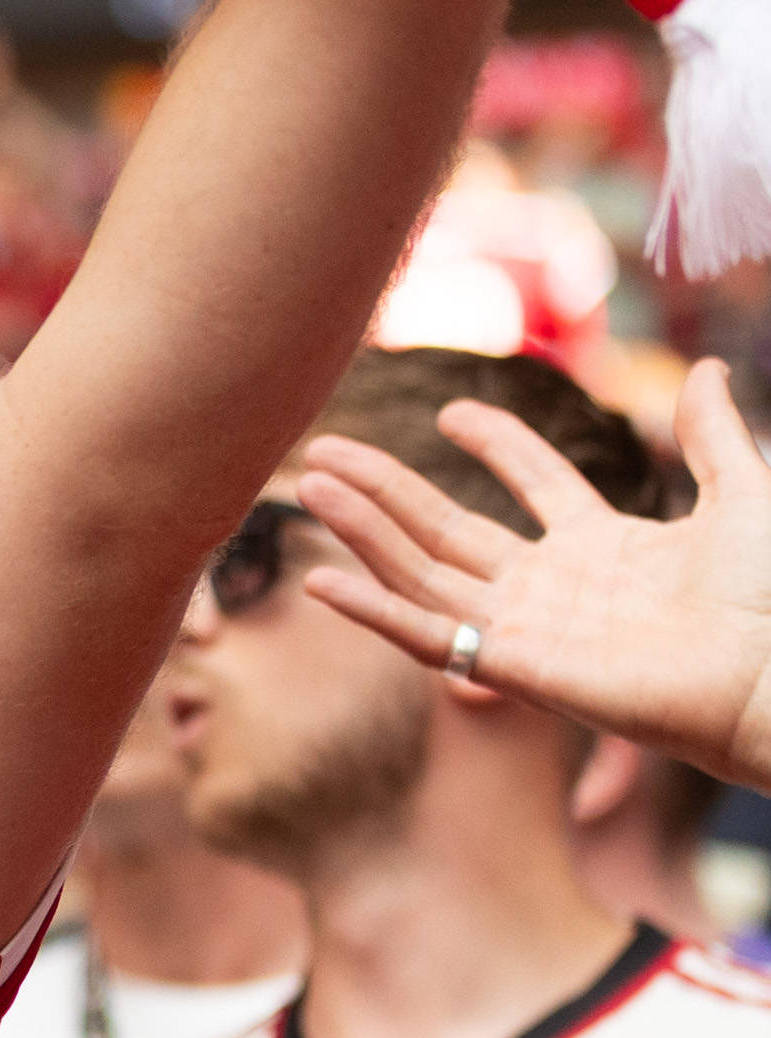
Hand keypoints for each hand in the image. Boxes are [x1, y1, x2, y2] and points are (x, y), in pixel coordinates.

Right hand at [298, 357, 770, 795]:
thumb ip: (713, 436)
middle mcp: (557, 589)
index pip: (534, 484)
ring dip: (364, 531)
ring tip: (310, 486)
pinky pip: (429, 637)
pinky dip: (375, 611)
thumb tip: (704, 368)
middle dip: (385, 489)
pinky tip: (323, 583)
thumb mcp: (743, 495)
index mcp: (609, 547)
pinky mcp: (515, 669)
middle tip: (323, 450)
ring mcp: (530, 630)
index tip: (452, 411)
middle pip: (449, 529)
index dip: (496, 444)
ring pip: (424, 572)